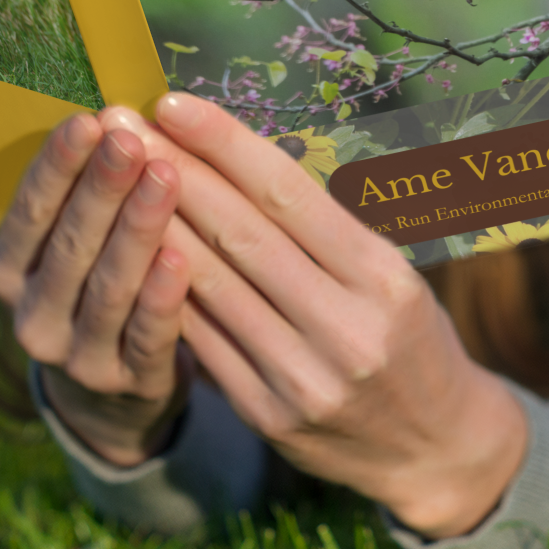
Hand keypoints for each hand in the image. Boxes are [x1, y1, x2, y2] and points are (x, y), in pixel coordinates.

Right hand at [0, 110, 191, 466]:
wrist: (115, 387)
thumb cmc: (100, 280)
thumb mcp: (77, 240)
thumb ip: (86, 188)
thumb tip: (115, 111)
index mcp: (11, 271)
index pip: (30, 212)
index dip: (57, 166)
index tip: (88, 119)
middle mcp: (33, 316)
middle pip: (69, 246)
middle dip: (101, 188)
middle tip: (130, 139)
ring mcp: (78, 356)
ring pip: (108, 287)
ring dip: (137, 228)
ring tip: (164, 177)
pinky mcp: (128, 382)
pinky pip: (147, 336)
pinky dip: (162, 296)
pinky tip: (180, 256)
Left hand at [107, 94, 529, 538]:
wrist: (435, 447)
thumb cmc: (407, 337)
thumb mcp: (390, 274)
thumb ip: (320, 229)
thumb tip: (228, 156)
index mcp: (381, 275)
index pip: (289, 194)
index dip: (224, 144)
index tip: (171, 102)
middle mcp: (346, 326)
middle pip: (242, 234)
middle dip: (175, 172)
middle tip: (121, 125)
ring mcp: (304, 377)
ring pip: (212, 286)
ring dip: (155, 224)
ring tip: (113, 178)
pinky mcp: (269, 415)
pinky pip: (204, 341)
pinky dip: (166, 292)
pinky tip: (130, 251)